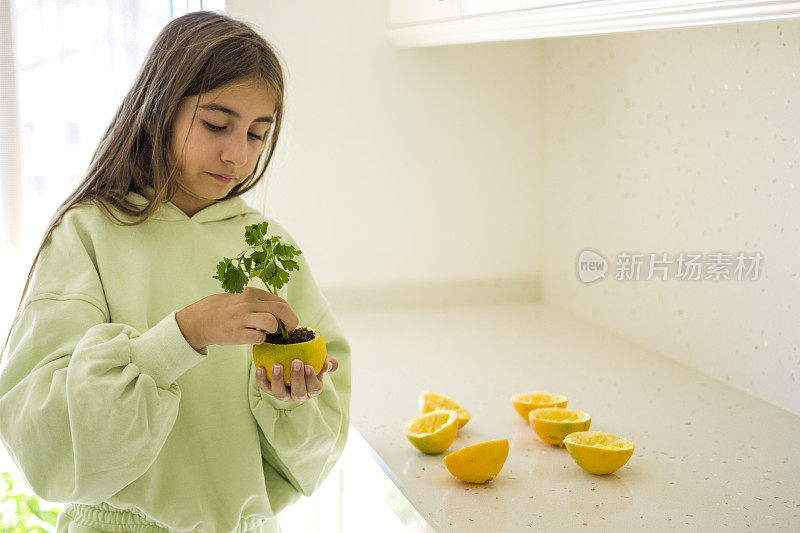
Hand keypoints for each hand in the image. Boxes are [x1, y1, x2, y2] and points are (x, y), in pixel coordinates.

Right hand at [176, 286, 298, 350]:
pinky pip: (259, 338)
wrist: (197, 320)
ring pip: (272, 322)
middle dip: (291, 321)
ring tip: (268, 333)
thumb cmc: (221, 309)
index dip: (289, 313)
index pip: (280, 301)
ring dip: (275, 330)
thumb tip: (279, 311)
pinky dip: (261, 340)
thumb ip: (258, 302)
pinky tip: (254, 338)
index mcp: (251, 293)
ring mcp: (242, 318)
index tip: (287, 321)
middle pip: (282, 310)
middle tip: (290, 330)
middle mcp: (248, 303)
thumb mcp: (239, 297)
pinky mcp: (237, 333)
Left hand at [256, 355, 338, 402]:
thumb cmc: (312, 360)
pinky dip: (261, 379)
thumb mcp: (322, 360)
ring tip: (277, 365)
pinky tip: (260, 367)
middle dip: (297, 379)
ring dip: (278, 380)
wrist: (295, 359)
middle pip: (298, 393)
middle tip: (296, 362)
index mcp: (313, 389)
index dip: (311, 379)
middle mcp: (298, 396)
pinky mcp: (270, 391)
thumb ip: (329, 362)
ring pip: (280, 393)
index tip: (308, 366)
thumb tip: (327, 365)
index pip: (314, 388)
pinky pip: (265, 387)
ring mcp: (284, 395)